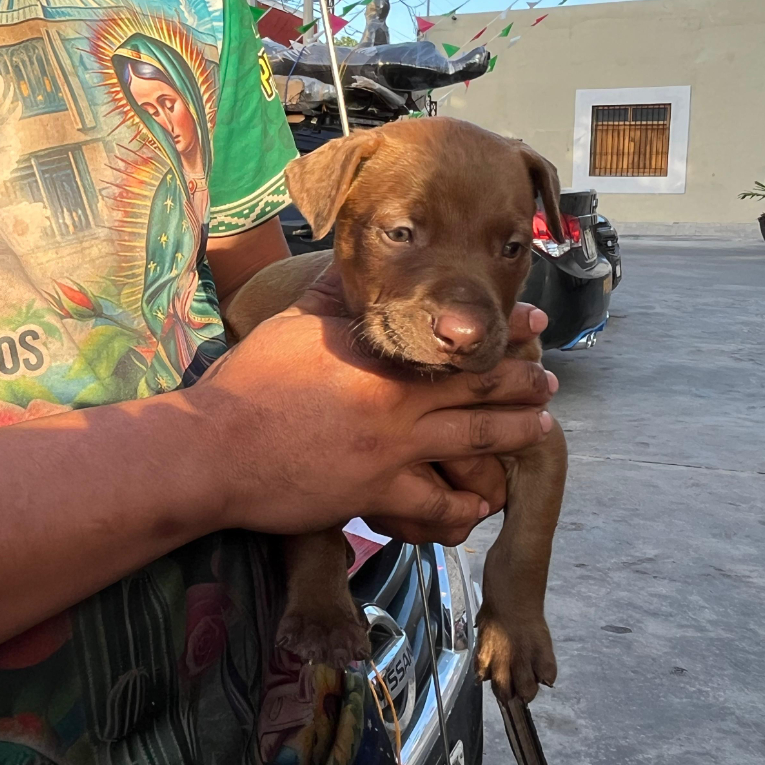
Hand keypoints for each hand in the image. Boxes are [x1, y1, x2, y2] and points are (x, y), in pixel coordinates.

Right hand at [191, 286, 554, 543]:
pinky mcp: (374, 493)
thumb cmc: (246, 384)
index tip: (536, 322)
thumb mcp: (292, 324)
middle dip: (524, 383)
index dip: (504, 329)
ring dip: (516, 434)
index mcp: (377, 353)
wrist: (213, 449)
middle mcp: (395, 398)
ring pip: (475, 441)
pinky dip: (463, 506)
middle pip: (479, 387)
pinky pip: (435, 504)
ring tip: (542, 430)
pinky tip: (482, 506)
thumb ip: (333, 296)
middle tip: (550, 380)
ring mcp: (390, 448)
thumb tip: (352, 258)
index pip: (454, 336)